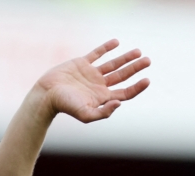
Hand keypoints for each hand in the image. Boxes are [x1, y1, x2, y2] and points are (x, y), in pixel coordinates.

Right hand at [34, 39, 149, 123]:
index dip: (137, 87)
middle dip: (135, 68)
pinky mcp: (81, 64)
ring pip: (113, 65)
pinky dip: (106, 48)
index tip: (147, 79)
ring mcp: (90, 74)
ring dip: (126, 58)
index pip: (125, 93)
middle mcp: (98, 86)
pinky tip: (116, 43)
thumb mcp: (85, 114)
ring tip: (139, 52)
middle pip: (122, 76)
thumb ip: (103, 112)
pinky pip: (96, 54)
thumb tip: (119, 103)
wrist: (46, 94)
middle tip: (147, 61)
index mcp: (102, 98)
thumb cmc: (65, 106)